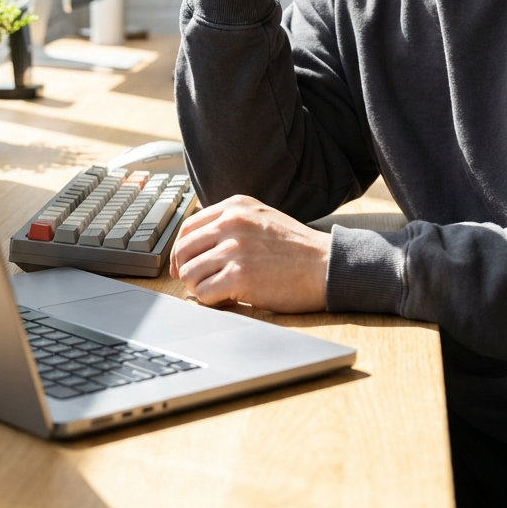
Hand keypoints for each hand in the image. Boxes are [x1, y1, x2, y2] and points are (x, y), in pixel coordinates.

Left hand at [169, 195, 330, 312]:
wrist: (325, 265)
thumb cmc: (296, 248)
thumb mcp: (261, 218)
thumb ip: (231, 223)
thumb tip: (197, 246)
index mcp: (235, 207)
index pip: (188, 227)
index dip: (181, 251)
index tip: (183, 265)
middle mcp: (231, 223)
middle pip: (183, 250)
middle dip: (185, 270)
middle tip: (198, 284)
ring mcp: (235, 249)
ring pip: (189, 273)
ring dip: (199, 287)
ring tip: (219, 291)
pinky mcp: (240, 276)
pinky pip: (203, 293)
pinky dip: (210, 300)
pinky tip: (227, 299)